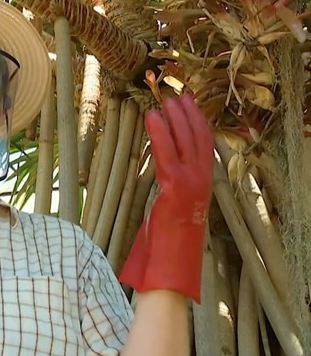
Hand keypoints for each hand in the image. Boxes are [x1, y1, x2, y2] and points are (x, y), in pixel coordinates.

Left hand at [119, 92, 213, 302]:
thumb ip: (172, 185)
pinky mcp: (174, 186)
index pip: (204, 143)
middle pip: (197, 136)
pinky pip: (165, 153)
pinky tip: (151, 117)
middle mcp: (203, 178)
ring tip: (163, 100)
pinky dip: (158, 133)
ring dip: (173, 117)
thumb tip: (163, 171)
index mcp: (205, 182)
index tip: (188, 103)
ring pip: (184, 140)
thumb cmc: (168, 239)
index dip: (197, 120)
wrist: (171, 261)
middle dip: (187, 113)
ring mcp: (191, 182)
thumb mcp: (173, 206)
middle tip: (176, 95)